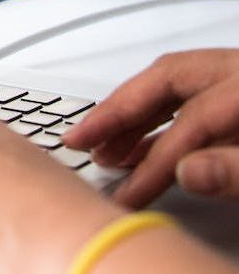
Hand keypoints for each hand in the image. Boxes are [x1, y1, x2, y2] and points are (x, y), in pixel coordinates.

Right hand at [65, 48, 238, 207]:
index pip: (189, 120)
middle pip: (166, 81)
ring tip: (104, 152)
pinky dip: (161, 123)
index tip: (130, 191)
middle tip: (80, 140)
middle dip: (117, 114)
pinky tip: (145, 152)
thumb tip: (189, 173)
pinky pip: (193, 99)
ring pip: (175, 89)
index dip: (153, 158)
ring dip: (134, 121)